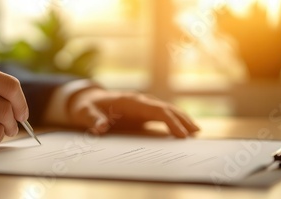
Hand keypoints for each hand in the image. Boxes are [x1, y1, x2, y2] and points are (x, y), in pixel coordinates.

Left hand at [67, 88, 198, 136]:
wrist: (85, 100)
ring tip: (195, 132)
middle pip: (166, 108)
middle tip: (195, 133)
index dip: (170, 120)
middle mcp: (139, 101)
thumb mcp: (84, 114)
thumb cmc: (85, 107)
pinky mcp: (142, 112)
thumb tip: (102, 127)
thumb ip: (93, 120)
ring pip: (166, 110)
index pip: (155, 109)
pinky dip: (173, 121)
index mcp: (129, 101)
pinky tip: (183, 130)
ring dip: (181, 119)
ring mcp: (142, 105)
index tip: (180, 133)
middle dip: (181, 119)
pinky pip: (161, 115)